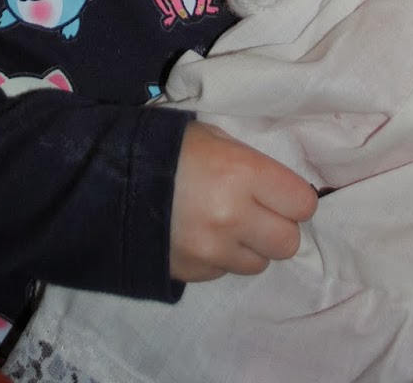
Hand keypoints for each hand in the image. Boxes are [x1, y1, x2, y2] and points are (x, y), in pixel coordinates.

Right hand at [170, 121, 316, 282]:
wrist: (110, 179)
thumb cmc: (169, 147)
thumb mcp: (214, 138)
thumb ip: (251, 164)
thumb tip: (279, 189)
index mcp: (242, 173)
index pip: (302, 204)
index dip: (294, 198)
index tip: (280, 192)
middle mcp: (233, 217)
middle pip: (287, 242)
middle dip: (278, 226)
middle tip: (258, 211)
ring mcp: (211, 251)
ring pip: (259, 264)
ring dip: (250, 246)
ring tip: (226, 224)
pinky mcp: (192, 274)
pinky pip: (226, 272)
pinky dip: (222, 257)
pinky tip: (202, 235)